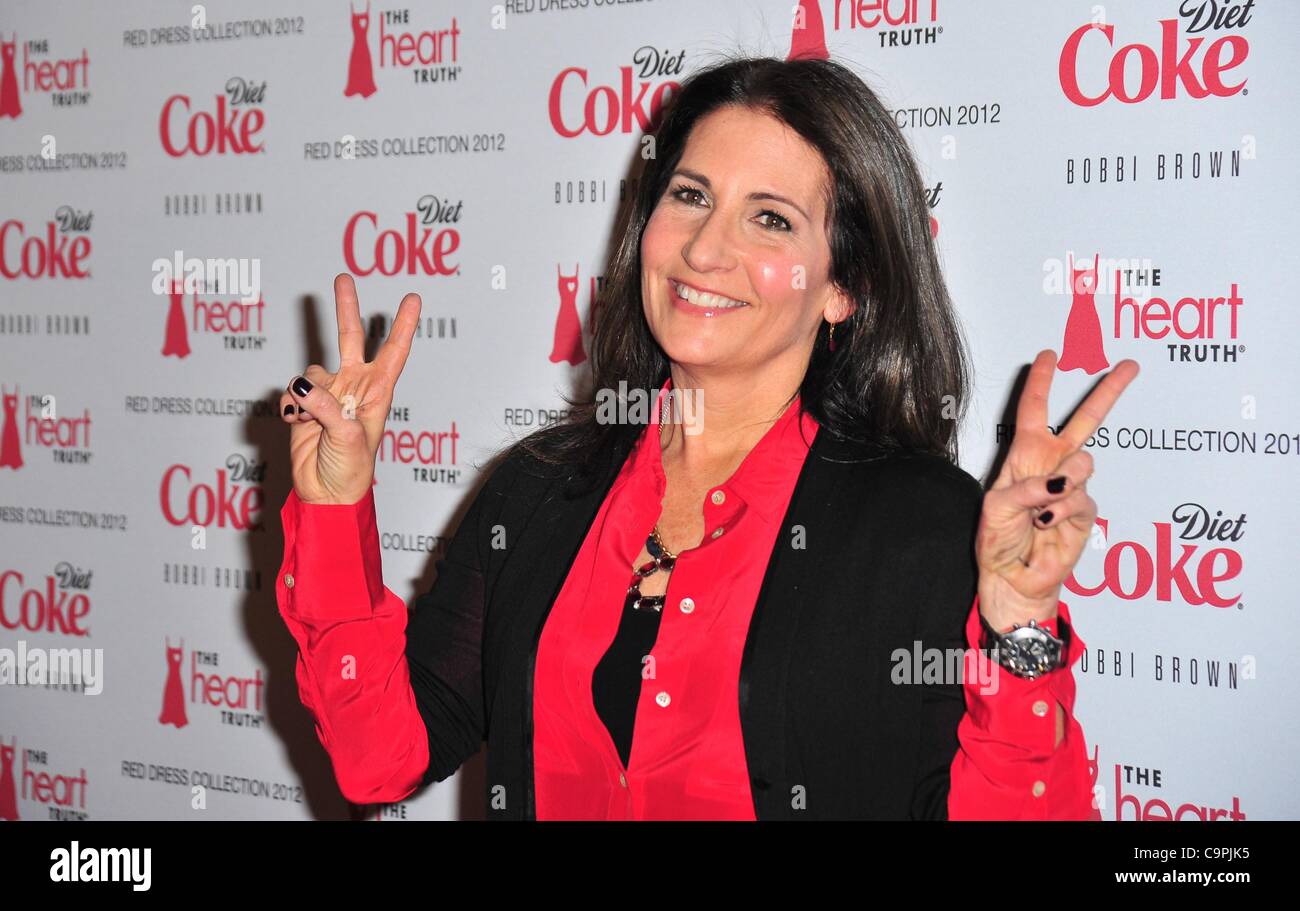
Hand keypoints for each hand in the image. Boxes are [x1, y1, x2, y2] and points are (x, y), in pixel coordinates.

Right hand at [280, 273, 420, 504]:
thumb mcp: (348, 439)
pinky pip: (289, 392)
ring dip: (304, 392)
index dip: (404, 325)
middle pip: (350, 339)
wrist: (326, 495)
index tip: (413, 299)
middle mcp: (354, 388)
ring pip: (310, 370)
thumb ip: (325, 408)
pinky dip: (288, 406)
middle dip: (346, 309)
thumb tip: (301, 385)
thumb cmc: (352, 471)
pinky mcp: (302, 406)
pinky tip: (294, 424)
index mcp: (378, 393)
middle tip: (344, 277)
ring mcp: (327, 395)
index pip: (394, 352)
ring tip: (308, 422)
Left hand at [975, 348, 1138, 630]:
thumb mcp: (996, 506)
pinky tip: (1046, 523)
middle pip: (1084, 420)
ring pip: (1084, 462)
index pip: (1034, 411)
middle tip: (1130, 366)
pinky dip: (1061, 509)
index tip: (1048, 356)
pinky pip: (1082, 497)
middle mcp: (1051, 465)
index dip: (1040, 383)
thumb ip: (1026, 488)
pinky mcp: (1085, 510)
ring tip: (1039, 509)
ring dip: (1059, 483)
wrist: (1013, 576)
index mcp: (1025, 455)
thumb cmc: (998, 539)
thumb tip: (1061, 483)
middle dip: (1107, 392)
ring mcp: (1071, 487)